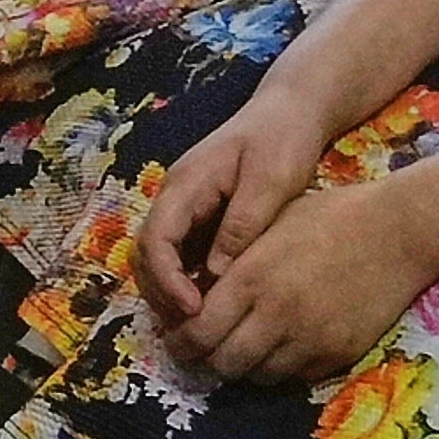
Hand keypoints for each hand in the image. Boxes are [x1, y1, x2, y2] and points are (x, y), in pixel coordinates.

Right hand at [130, 100, 321, 330]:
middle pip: (146, 255)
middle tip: (194, 328)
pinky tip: (214, 304)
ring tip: (202, 324)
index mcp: (186, 184)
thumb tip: (217, 272)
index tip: (194, 310)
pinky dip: (188, 284)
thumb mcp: (271, 179)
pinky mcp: (200, 219)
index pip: (155, 239)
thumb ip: (243, 223)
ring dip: (171, 293)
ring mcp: (185, 208)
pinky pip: (181, 257)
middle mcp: (176, 198)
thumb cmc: (283, 138)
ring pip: (159, 260)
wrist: (292, 110)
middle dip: (162, 295)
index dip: (167, 280)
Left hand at [161, 170, 438, 389]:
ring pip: (257, 376)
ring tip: (246, 348)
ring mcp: (309, 339)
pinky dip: (282, 368)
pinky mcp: (337, 354)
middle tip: (208, 351)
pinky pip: (295, 377)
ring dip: (246, 366)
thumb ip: (233, 262)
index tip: (179, 340)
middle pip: (223, 363)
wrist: (399, 233)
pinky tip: (284, 346)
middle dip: (209, 360)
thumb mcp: (271, 226)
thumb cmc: (331, 216)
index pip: (197, 331)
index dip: (181, 342)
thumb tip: (196, 293)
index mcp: (251, 277)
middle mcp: (276, 314)